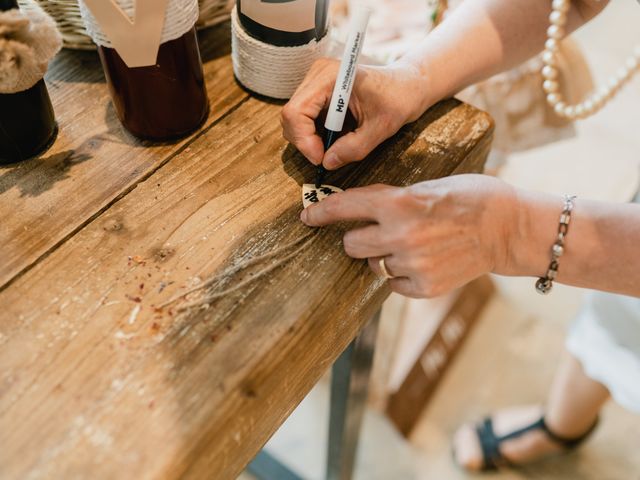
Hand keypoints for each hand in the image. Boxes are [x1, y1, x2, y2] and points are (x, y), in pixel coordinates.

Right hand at [281, 59, 429, 169]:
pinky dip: (314, 135)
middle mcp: (317, 74)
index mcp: (331, 76)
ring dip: (310, 140)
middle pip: (290, 116)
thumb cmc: (398, 100)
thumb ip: (354, 148)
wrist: (405, 87)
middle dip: (305, 142)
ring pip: (294, 119)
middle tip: (327, 157)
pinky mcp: (315, 92)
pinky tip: (335, 136)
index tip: (321, 158)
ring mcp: (314, 82)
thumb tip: (327, 163)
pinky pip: (303, 119)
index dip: (304, 140)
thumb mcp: (380, 129)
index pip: (296, 111)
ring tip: (336, 145)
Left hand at [300, 174, 518, 297]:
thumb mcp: (426, 187)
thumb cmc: (470, 197)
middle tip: (379, 234)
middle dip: (359, 239)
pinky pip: (393, 284)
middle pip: (350, 245)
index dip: (320, 212)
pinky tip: (426, 262)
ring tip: (417, 246)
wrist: (508, 228)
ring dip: (386, 257)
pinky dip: (403, 276)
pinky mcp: (424, 287)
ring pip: (374, 265)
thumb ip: (392, 200)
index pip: (343, 207)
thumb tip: (361, 210)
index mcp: (397, 204)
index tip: (307, 216)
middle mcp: (398, 235)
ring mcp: (411, 264)